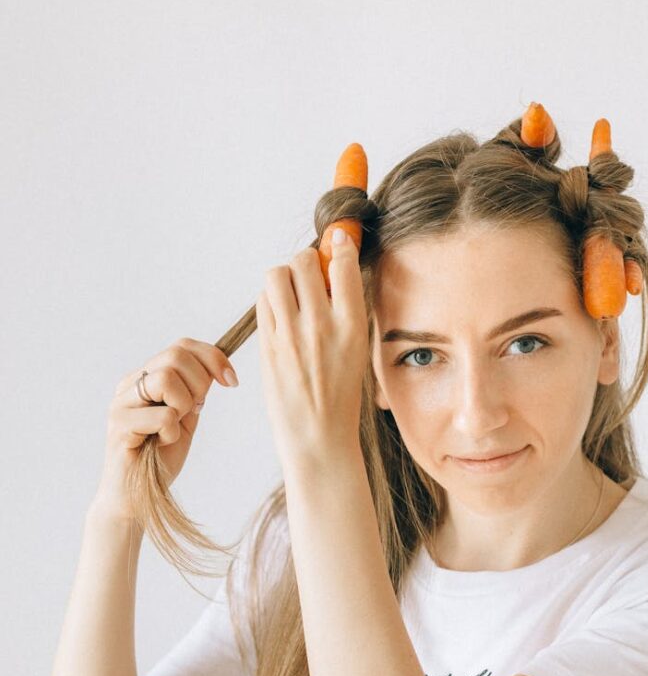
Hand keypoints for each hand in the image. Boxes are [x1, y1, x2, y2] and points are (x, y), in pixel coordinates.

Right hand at [93, 338, 237, 520]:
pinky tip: (160, 444)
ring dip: (183, 406)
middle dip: (199, 384)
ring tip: (173, 428)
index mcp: (145, 377)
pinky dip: (172, 433)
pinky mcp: (119, 425)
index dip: (212, 358)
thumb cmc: (160, 458)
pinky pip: (163, 415)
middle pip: (175, 356)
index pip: (181, 346)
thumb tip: (217, 368)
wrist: (137, 498)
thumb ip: (195, 392)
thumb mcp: (186, 418)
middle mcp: (130, 384)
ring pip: (166, 378)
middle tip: (193, 412)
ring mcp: (121, 403)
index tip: (231, 381)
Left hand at [256, 229, 368, 475]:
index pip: (343, 263)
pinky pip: (263, 301)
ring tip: (293, 294)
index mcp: (352, 325)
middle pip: (303, 261)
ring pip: (277, 275)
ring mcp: (290, 334)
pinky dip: (271, 300)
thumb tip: (334, 269)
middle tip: (311, 277)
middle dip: (306, 262)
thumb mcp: (357, 350)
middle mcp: (320, 325)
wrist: (317, 435)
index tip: (339, 239)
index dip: (340, 244)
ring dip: (284, 276)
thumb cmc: (340, 395)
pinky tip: (281, 316)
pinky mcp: (267, 344)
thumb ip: (345, 310)